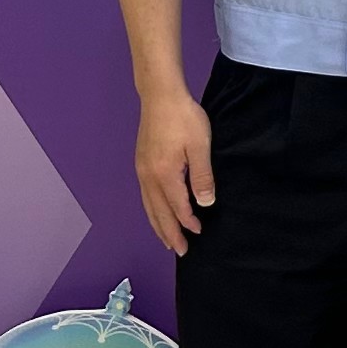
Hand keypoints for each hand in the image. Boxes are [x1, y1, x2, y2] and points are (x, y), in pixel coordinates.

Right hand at [134, 81, 213, 255]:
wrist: (160, 96)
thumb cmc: (184, 118)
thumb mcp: (200, 147)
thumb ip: (202, 177)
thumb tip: (205, 203)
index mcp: (164, 175)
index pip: (177, 207)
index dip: (188, 222)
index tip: (199, 233)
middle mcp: (148, 177)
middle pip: (158, 213)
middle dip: (169, 233)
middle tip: (179, 251)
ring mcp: (142, 170)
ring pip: (149, 206)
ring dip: (158, 225)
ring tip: (166, 240)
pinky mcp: (141, 163)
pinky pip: (145, 195)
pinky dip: (151, 210)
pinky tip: (156, 211)